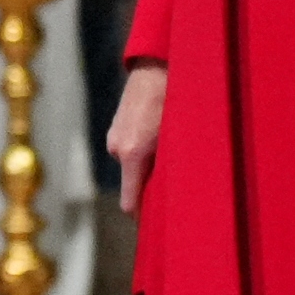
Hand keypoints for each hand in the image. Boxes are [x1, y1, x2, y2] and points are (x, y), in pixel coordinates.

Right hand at [110, 61, 165, 214]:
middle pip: (134, 183)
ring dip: (149, 164)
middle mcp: (118, 147)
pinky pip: (130, 148)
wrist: (157, 64)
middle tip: (178, 186)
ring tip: (172, 150)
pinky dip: (143, 148)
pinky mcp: (117, 126)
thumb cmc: (176, 99)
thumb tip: (176, 196)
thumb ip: (171, 169)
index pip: (131, 203)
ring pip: (134, 164)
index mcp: (132, 153)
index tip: (158, 230)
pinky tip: (161, 135)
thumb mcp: (180, 137)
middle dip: (151, 186)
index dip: (144, 217)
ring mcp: (115, 135)